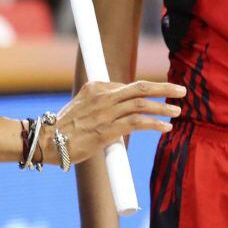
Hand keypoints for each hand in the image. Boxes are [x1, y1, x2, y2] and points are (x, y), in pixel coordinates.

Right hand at [40, 80, 184, 166]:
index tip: (160, 92)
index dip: (146, 90)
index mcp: (94, 87)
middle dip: (163, 87)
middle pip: (139, 87)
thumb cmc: (63, 130)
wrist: (47, 142)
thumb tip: (121, 118)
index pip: (127, 86)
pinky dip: (154, 124)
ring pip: (141, 104)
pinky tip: (165, 127)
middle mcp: (102, 96)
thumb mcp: (81, 109)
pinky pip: (137, 123)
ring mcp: (105, 112)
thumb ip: (101, 108)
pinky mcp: (107, 130)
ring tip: (177, 110)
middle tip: (181, 90)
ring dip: (162, 106)